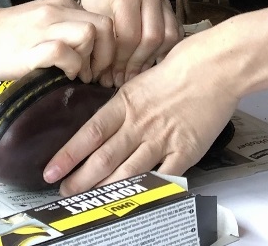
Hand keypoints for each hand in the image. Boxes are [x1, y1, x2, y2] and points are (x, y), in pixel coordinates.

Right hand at [0, 0, 115, 82]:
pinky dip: (71, 67)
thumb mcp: (41, 23)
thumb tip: (91, 52)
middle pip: (105, 26)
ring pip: (89, 34)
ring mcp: (44, 28)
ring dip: (90, 60)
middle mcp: (57, 11)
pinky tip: (62, 76)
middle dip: (106, 54)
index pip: (104, 20)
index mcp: (62, 5)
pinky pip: (64, 52)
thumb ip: (65, 28)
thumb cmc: (5, 34)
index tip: (98, 65)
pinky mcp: (31, 48)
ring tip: (77, 75)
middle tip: (93, 73)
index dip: (108, 46)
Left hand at [42, 41, 238, 194]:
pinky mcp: (185, 151)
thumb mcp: (140, 81)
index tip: (51, 170)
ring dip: (107, 188)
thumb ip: (123, 105)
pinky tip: (134, 199)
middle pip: (104, 157)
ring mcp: (162, 139)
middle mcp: (139, 124)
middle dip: (81, 179)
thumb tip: (104, 124)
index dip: (68, 154)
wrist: (215, 66)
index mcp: (125, 103)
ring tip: (91, 201)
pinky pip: (162, 177)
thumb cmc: (181, 66)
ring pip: (129, 171)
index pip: (90, 133)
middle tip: (65, 192)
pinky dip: (148, 189)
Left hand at [78, 0, 180, 86]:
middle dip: (138, 62)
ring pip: (168, 36)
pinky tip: (150, 62)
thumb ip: (99, 45)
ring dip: (153, 59)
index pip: (129, 35)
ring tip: (138, 72)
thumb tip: (107, 81)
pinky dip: (165, 51)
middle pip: (152, 37)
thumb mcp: (92, 18)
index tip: (112, 75)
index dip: (121, 60)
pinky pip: (175, 33)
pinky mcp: (170, 5)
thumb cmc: (95, 0)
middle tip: (126, 78)